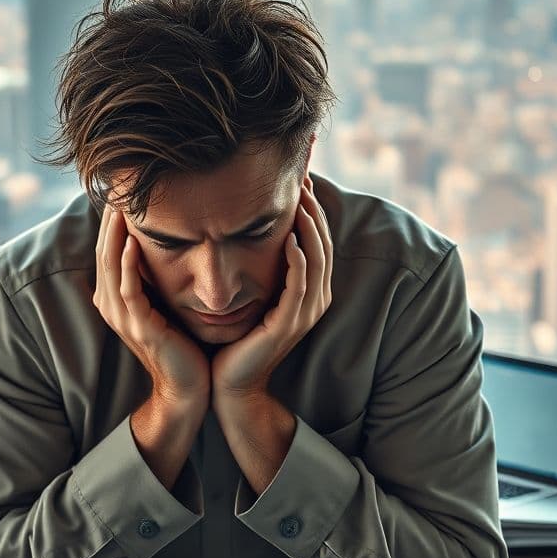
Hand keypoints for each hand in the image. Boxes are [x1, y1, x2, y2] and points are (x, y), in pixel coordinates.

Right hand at [93, 205, 210, 409]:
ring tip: (121, 205)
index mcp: (115, 300)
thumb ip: (157, 280)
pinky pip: (128, 290)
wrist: (188, 388)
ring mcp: (123, 318)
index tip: (123, 192)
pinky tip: (134, 242)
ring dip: (116, 235)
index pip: (107, 252)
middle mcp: (112, 307)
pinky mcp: (139, 327)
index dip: (111, 222)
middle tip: (118, 187)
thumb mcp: (164, 306)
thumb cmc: (182, 346)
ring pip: (111, 267)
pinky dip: (129, 264)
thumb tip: (166, 247)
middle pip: (103, 253)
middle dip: (110, 221)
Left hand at [212, 182, 332, 405]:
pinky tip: (288, 237)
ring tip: (301, 198)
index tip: (301, 178)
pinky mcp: (289, 324)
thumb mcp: (255, 294)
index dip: (313, 209)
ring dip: (310, 227)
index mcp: (311, 292)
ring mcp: (305, 313)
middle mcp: (315, 300)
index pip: (319, 240)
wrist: (232, 381)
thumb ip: (263, 266)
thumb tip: (252, 229)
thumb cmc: (239, 337)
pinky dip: (298, 260)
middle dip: (315, 209)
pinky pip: (300, 285)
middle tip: (305, 176)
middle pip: (324, 244)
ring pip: (317, 260)